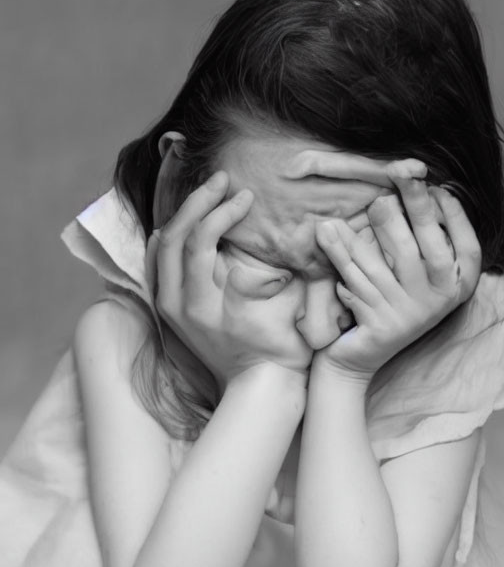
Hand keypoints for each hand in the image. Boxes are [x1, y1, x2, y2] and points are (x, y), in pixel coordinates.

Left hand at [147, 171, 312, 386]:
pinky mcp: (170, 311)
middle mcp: (178, 304)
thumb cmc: (281, 347)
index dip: (223, 211)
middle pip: (174, 237)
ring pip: (161, 249)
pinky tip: (177, 224)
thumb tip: (274, 235)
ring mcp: (170, 308)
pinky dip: (166, 239)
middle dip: (198, 202)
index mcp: (205, 302)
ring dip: (183, 215)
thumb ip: (268, 272)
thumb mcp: (283, 308)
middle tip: (221, 180)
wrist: (260, 386)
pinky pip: (157, 266)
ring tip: (206, 194)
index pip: (201, 240)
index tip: (246, 196)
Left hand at [314, 173, 480, 380]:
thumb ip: (427, 239)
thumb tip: (425, 187)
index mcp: (456, 288)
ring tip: (371, 201)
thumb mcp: (418, 274)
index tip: (439, 187)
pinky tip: (328, 231)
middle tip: (403, 175)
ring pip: (390, 262)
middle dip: (418, 208)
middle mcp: (437, 303)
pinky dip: (340, 253)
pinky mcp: (378, 324)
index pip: (469, 249)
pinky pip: (356, 279)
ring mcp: (408, 315)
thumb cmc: (391, 299)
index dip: (456, 217)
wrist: (358, 357)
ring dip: (378, 226)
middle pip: (431, 250)